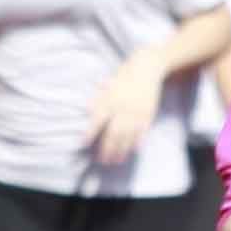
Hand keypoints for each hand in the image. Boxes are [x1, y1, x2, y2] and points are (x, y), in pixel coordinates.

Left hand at [82, 49, 168, 167]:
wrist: (147, 69)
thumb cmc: (124, 77)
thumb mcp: (108, 85)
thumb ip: (98, 98)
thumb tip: (87, 110)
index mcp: (111, 100)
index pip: (98, 119)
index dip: (90, 132)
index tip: (83, 143)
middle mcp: (123, 108)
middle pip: (114, 133)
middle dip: (107, 149)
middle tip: (102, 161)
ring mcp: (137, 113)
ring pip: (128, 136)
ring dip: (122, 150)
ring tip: (116, 161)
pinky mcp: (148, 115)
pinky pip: (142, 132)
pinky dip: (137, 142)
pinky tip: (132, 151)